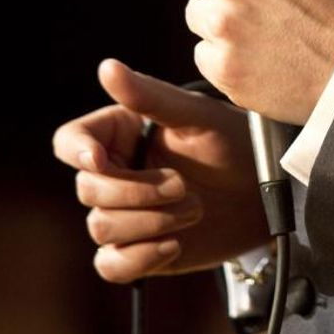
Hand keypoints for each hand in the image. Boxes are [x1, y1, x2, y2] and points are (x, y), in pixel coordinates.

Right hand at [52, 58, 265, 283]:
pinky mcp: (137, 250)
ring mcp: (124, 214)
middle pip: (88, 190)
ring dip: (150, 223)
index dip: (77, 151)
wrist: (263, 193)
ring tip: (194, 209)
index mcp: (120, 133)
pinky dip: (140, 258)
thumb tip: (107, 67)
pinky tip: (174, 244)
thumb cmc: (232, 142)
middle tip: (183, 185)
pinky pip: (111, 265)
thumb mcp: (195, 116)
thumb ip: (149, 96)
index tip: (99, 159)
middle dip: (136, 192)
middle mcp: (115, 173)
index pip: (71, 141)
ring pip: (101, 228)